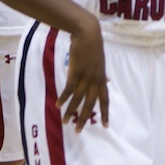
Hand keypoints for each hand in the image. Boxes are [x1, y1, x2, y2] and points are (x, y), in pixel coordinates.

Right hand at [56, 16, 108, 132]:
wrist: (88, 34)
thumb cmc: (93, 47)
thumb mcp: (101, 62)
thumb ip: (101, 73)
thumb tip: (106, 80)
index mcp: (102, 78)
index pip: (105, 99)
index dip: (106, 112)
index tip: (106, 126)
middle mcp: (95, 80)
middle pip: (91, 103)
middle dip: (85, 118)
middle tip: (78, 131)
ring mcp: (86, 76)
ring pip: (79, 99)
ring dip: (71, 111)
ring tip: (65, 122)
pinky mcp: (76, 71)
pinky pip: (69, 89)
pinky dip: (64, 98)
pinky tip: (58, 105)